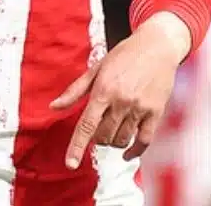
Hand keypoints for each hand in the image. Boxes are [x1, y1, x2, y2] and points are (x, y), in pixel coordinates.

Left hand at [50, 13, 189, 168]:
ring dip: (113, 141)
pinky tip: (127, 153)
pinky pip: (144, 141)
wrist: (157, 45)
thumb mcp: (97, 68)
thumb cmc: (124, 55)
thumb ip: (75, 91)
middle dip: (97, 137)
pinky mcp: (156, 112)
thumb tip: (53, 107)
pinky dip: (134, 151)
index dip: (76, 146)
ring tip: (113, 128)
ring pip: (121, 140)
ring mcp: (140, 108)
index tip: (70, 164)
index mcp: (103, 90)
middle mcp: (121, 101)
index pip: (86, 125)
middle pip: (103, 136)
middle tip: (100, 124)